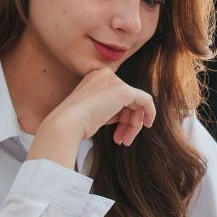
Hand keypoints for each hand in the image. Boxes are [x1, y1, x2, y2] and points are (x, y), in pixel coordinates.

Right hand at [28, 70, 155, 169]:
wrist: (66, 124)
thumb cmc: (76, 124)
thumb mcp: (95, 112)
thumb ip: (111, 109)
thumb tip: (127, 116)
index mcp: (95, 77)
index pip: (117, 96)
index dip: (120, 116)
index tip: (118, 133)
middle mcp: (105, 75)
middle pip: (128, 100)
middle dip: (128, 122)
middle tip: (123, 140)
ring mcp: (115, 81)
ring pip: (136, 103)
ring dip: (133, 125)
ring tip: (124, 141)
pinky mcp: (124, 91)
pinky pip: (146, 100)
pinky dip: (150, 113)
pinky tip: (148, 125)